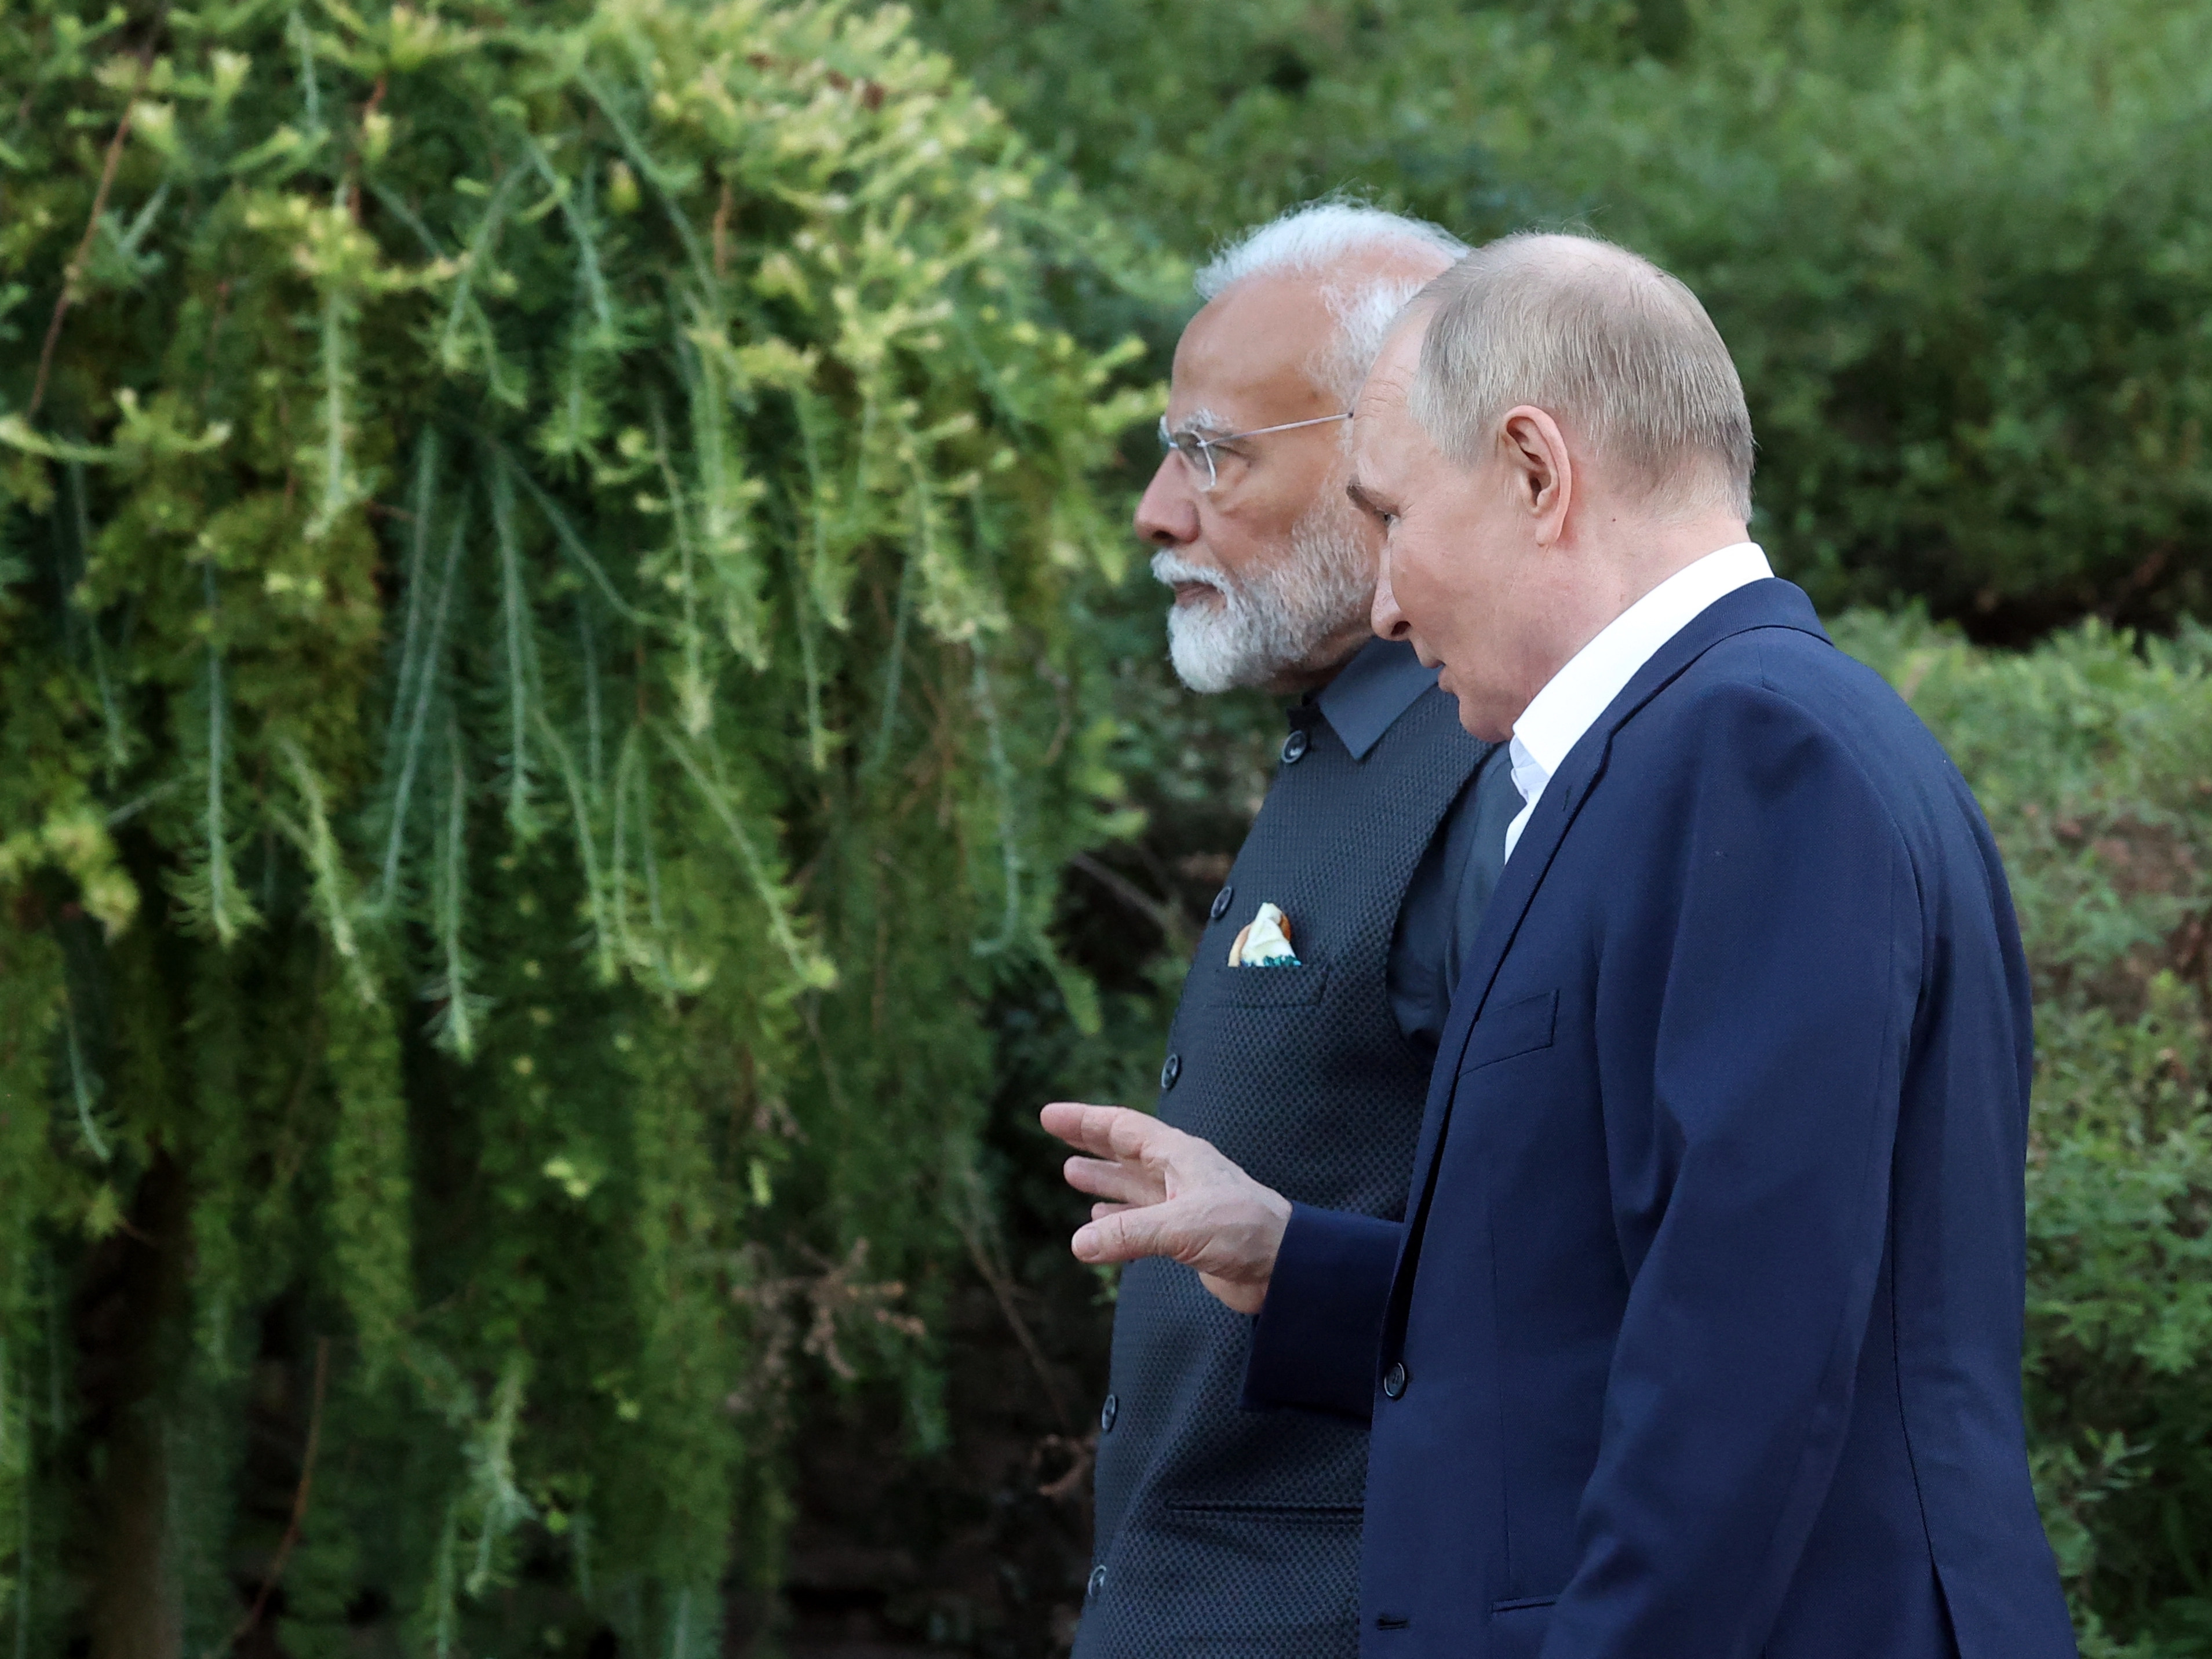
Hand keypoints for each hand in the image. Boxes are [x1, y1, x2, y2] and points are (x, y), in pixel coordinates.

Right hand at [1040, 1102, 1291, 1314]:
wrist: (1287, 1266)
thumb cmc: (1245, 1231)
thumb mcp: (1183, 1226)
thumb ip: (1129, 1233)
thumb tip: (1078, 1245)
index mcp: (1179, 1156)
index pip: (1123, 1128)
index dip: (1085, 1121)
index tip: (1050, 1116)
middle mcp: (1179, 1173)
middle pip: (1126, 1150)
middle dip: (1091, 1142)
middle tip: (1055, 1134)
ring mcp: (1184, 1203)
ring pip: (1134, 1184)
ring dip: (1104, 1179)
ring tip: (1071, 1174)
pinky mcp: (1188, 1235)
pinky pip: (1143, 1219)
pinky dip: (1118, 1219)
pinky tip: (1099, 1223)